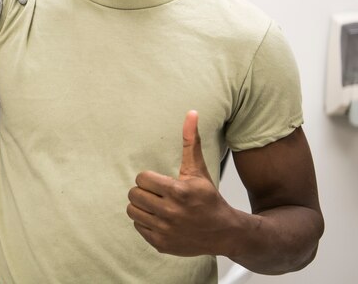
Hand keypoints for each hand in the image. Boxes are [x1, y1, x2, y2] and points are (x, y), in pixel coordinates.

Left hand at [126, 110, 235, 256]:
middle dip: (143, 191)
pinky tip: (159, 219)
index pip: (142, 179)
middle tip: (155, 192)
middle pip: (134, 195)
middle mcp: (170, 212)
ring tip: (155, 204)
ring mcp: (165, 230)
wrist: (224, 231)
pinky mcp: (161, 244)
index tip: (159, 181)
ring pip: (133, 211)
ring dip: (141, 206)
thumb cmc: (209, 198)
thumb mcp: (199, 169)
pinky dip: (145, 222)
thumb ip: (190, 141)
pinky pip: (138, 227)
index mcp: (178, 191)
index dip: (149, 178)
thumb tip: (191, 113)